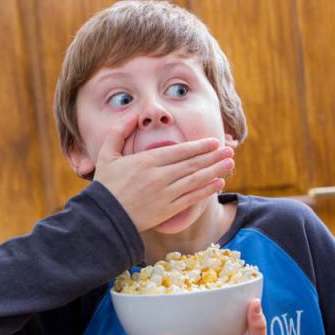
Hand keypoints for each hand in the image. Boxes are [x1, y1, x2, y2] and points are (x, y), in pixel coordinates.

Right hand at [94, 117, 234, 231]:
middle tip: (229, 150)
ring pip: (196, 179)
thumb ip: (118, 133)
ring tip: (229, 163)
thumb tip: (134, 116)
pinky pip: (191, 198)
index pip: (180, 150)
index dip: (200, 146)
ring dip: (215, 170)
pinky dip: (206, 190)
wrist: (104, 217)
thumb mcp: (106, 155)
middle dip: (213, 156)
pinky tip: (218, 183)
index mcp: (147, 160)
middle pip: (192, 163)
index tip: (213, 142)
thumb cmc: (105, 186)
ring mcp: (165, 194)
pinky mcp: (168, 210)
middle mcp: (160, 176)